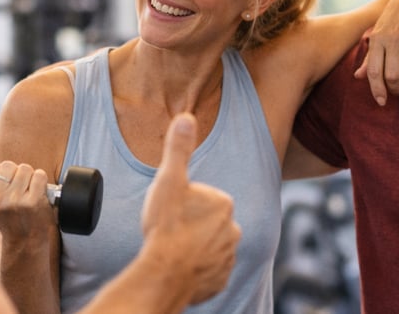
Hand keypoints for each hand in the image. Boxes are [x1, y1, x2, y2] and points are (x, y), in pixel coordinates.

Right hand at [0, 155, 56, 242]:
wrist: (26, 239)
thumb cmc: (8, 217)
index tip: (2, 185)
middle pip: (8, 165)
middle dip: (15, 174)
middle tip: (17, 192)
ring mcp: (13, 201)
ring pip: (25, 168)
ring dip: (29, 178)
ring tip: (26, 193)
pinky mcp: (32, 202)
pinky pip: (39, 175)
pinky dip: (41, 182)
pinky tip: (37, 194)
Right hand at [141, 113, 241, 304]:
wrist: (165, 273)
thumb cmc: (166, 227)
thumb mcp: (168, 180)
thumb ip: (178, 149)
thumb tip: (186, 117)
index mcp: (223, 203)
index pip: (203, 198)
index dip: (183, 205)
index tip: (171, 213)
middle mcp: (233, 230)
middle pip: (207, 223)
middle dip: (191, 226)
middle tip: (170, 232)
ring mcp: (228, 257)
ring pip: (209, 247)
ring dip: (193, 248)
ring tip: (172, 250)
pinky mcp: (221, 280)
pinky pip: (208, 271)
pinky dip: (196, 269)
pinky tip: (179, 266)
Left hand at [355, 0, 398, 104]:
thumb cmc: (392, 20)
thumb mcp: (377, 34)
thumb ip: (370, 57)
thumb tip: (357, 77)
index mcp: (377, 40)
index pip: (374, 72)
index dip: (377, 90)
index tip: (382, 102)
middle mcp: (392, 41)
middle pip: (391, 76)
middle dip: (395, 90)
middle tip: (398, 94)